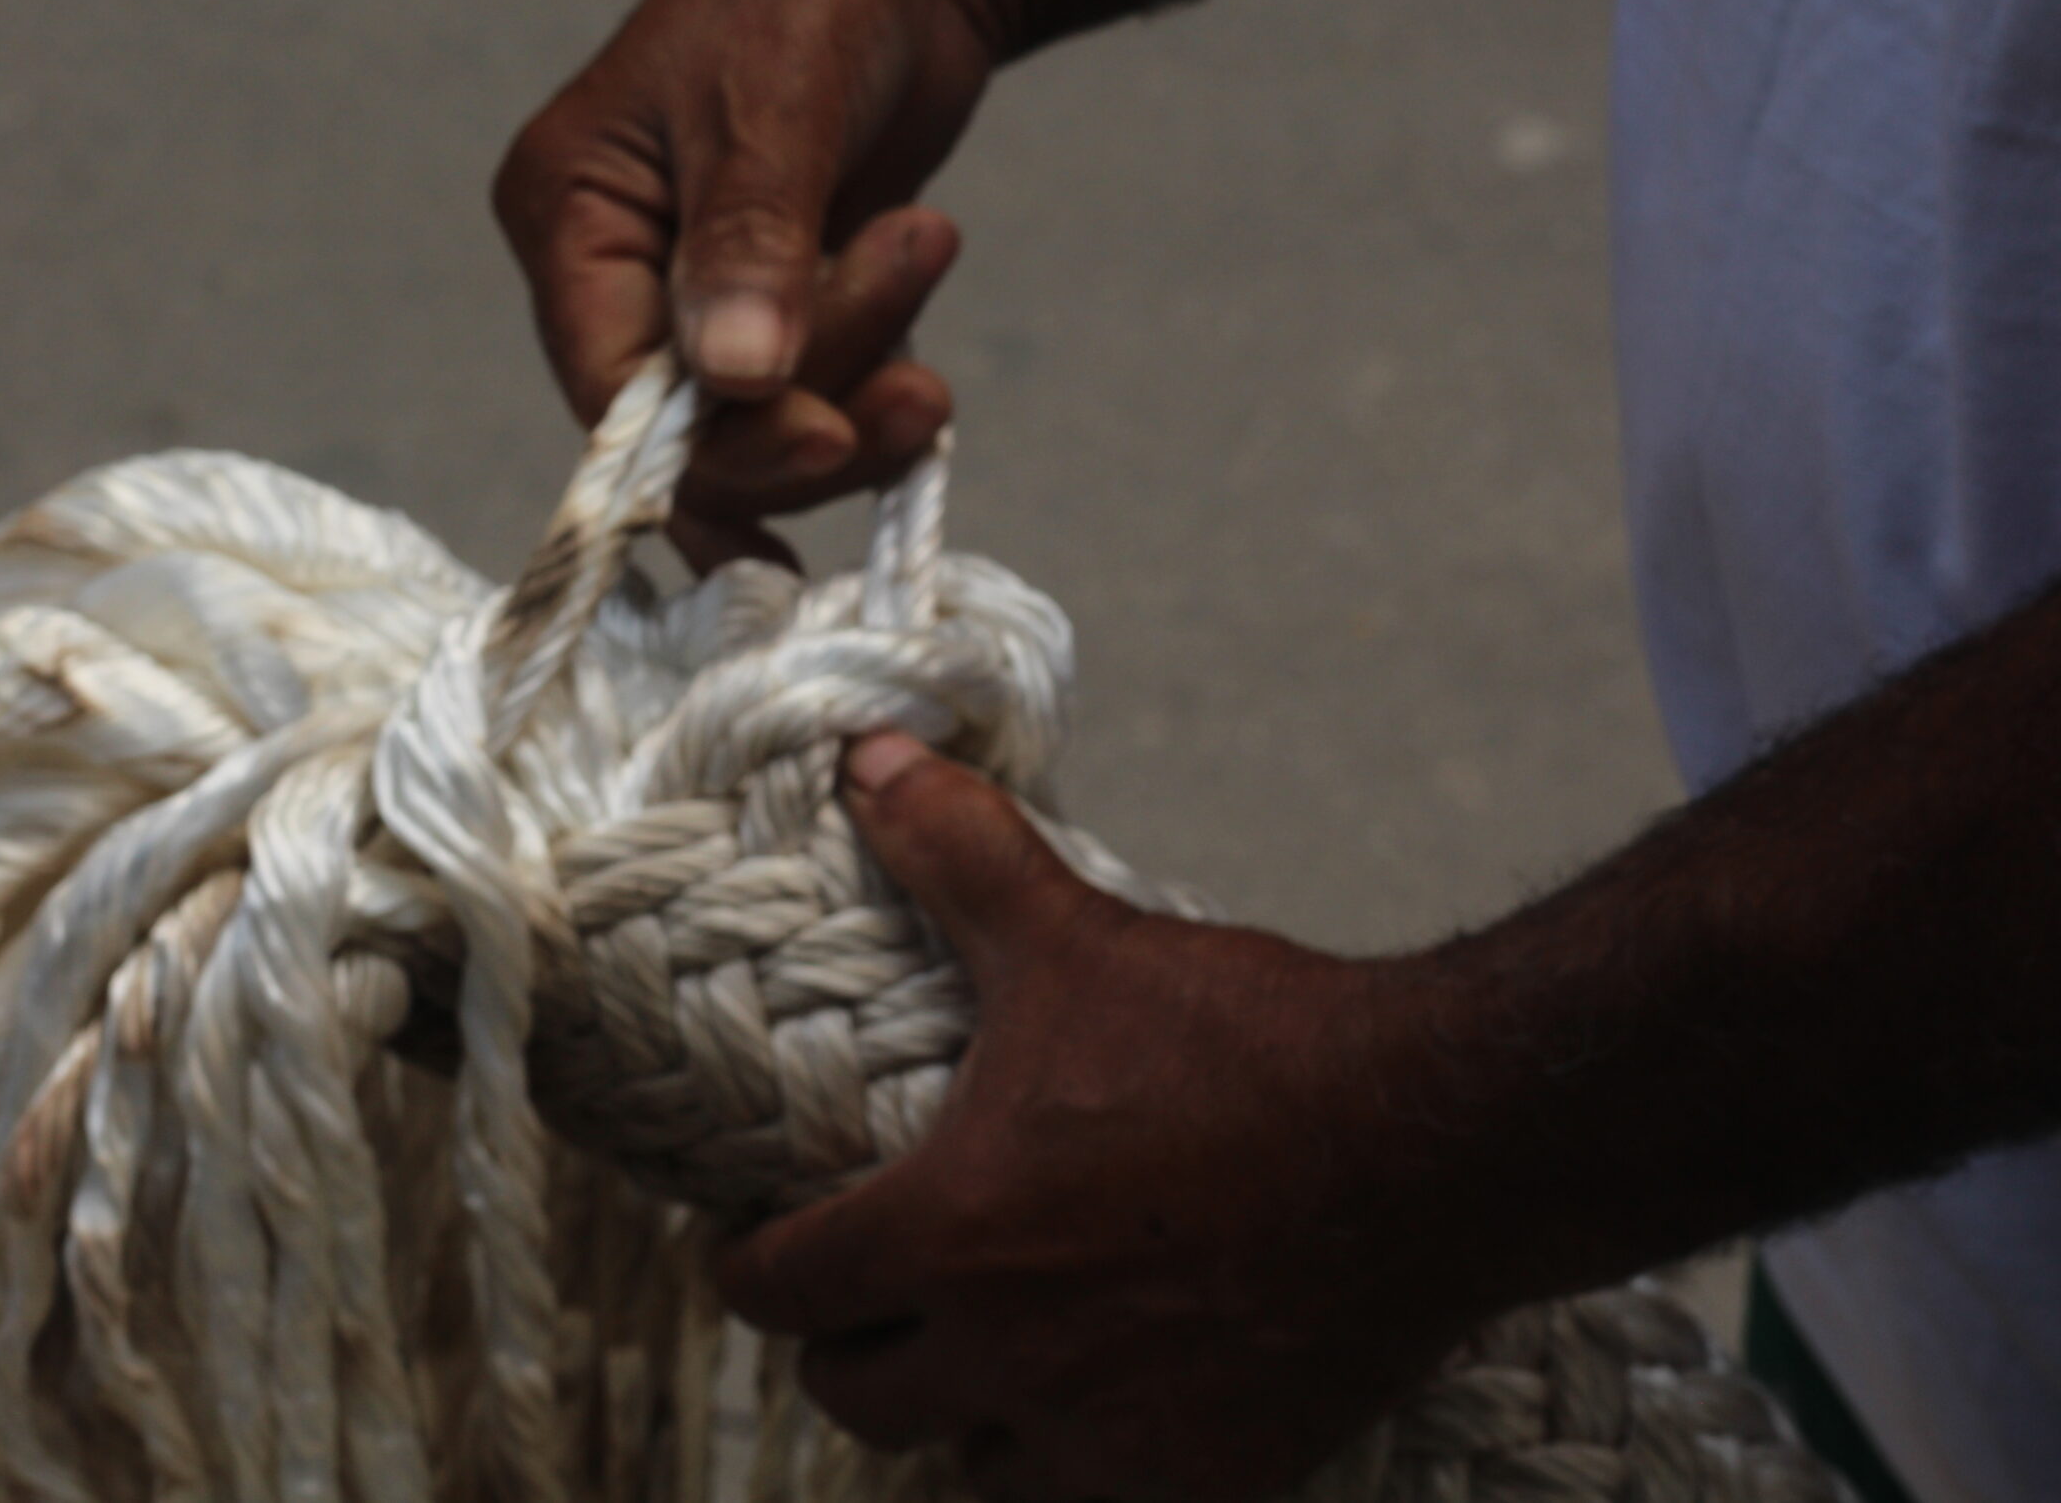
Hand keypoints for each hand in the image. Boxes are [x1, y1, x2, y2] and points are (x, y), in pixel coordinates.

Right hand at [493, 0, 1007, 567]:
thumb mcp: (772, 104)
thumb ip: (749, 244)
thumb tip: (734, 377)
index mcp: (570, 217)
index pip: (610, 391)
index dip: (716, 438)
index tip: (829, 433)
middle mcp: (618, 276)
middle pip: (695, 436)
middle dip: (813, 410)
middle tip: (918, 379)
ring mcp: (700, 302)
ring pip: (763, 433)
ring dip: (862, 395)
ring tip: (932, 254)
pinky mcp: (780, 314)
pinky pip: (815, 405)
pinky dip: (874, 398)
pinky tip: (922, 361)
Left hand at [717, 734, 1481, 1501]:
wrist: (1436, 1142)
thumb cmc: (1245, 1044)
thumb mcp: (1076, 935)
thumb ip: (957, 851)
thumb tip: (865, 754)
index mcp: (952, 1234)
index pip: (780, 1292)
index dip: (749, 1265)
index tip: (756, 1245)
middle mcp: (1009, 1359)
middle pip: (856, 1398)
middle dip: (845, 1347)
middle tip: (868, 1296)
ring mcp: (1108, 1440)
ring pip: (965, 1468)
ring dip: (956, 1418)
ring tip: (979, 1357)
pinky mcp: (1206, 1483)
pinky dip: (1074, 1464)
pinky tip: (1100, 1407)